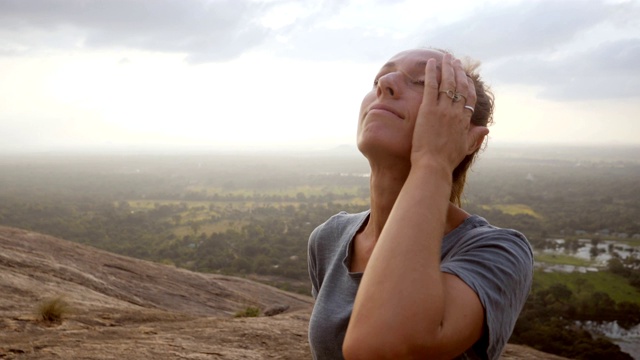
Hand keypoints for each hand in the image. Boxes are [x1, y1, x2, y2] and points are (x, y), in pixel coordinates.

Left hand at [410, 53, 488, 172]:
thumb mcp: (465, 147)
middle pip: (460, 86)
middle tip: (454, 61)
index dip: (468, 84)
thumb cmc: (447, 160)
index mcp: (465, 120)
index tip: (466, 76)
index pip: (469, 97)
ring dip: (447, 68)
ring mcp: (443, 109)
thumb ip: (476, 136)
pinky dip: (432, 73)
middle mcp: (456, 112)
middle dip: (458, 71)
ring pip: (447, 83)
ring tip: (445, 58)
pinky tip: (431, 62)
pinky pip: (431, 86)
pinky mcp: (428, 109)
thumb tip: (487, 129)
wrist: (433, 165)